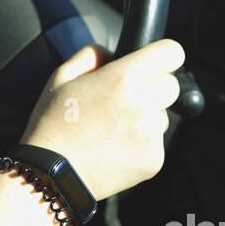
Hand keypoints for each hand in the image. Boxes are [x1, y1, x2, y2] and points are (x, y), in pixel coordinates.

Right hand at [21, 40, 185, 200]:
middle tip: (123, 100)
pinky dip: (140, 144)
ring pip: (162, 116)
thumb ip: (92, 55)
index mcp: (124, 77)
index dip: (162, 55)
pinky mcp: (154, 160)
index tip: (152, 63)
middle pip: (171, 85)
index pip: (172, 52)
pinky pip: (156, 143)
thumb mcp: (62, 76)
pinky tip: (113, 148)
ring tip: (111, 130)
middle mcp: (145, 103)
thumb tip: (112, 53)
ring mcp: (152, 134)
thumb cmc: (53, 122)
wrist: (52, 173)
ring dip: (146, 118)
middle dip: (153, 88)